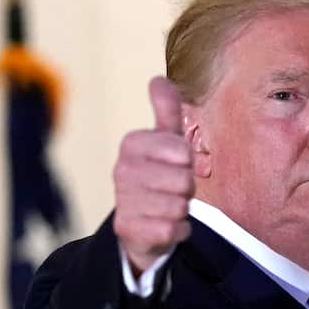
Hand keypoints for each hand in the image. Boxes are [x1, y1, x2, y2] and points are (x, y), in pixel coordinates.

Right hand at [113, 76, 193, 275]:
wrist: (141, 222)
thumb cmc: (159, 174)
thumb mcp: (166, 140)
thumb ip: (167, 110)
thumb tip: (158, 78)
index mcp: (132, 143)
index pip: (181, 150)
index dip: (187, 161)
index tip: (176, 164)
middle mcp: (121, 170)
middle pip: (183, 180)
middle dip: (187, 188)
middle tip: (173, 188)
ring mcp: (123, 200)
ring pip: (179, 206)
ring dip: (182, 210)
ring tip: (167, 205)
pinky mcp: (128, 229)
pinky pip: (173, 230)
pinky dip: (177, 230)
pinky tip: (164, 225)